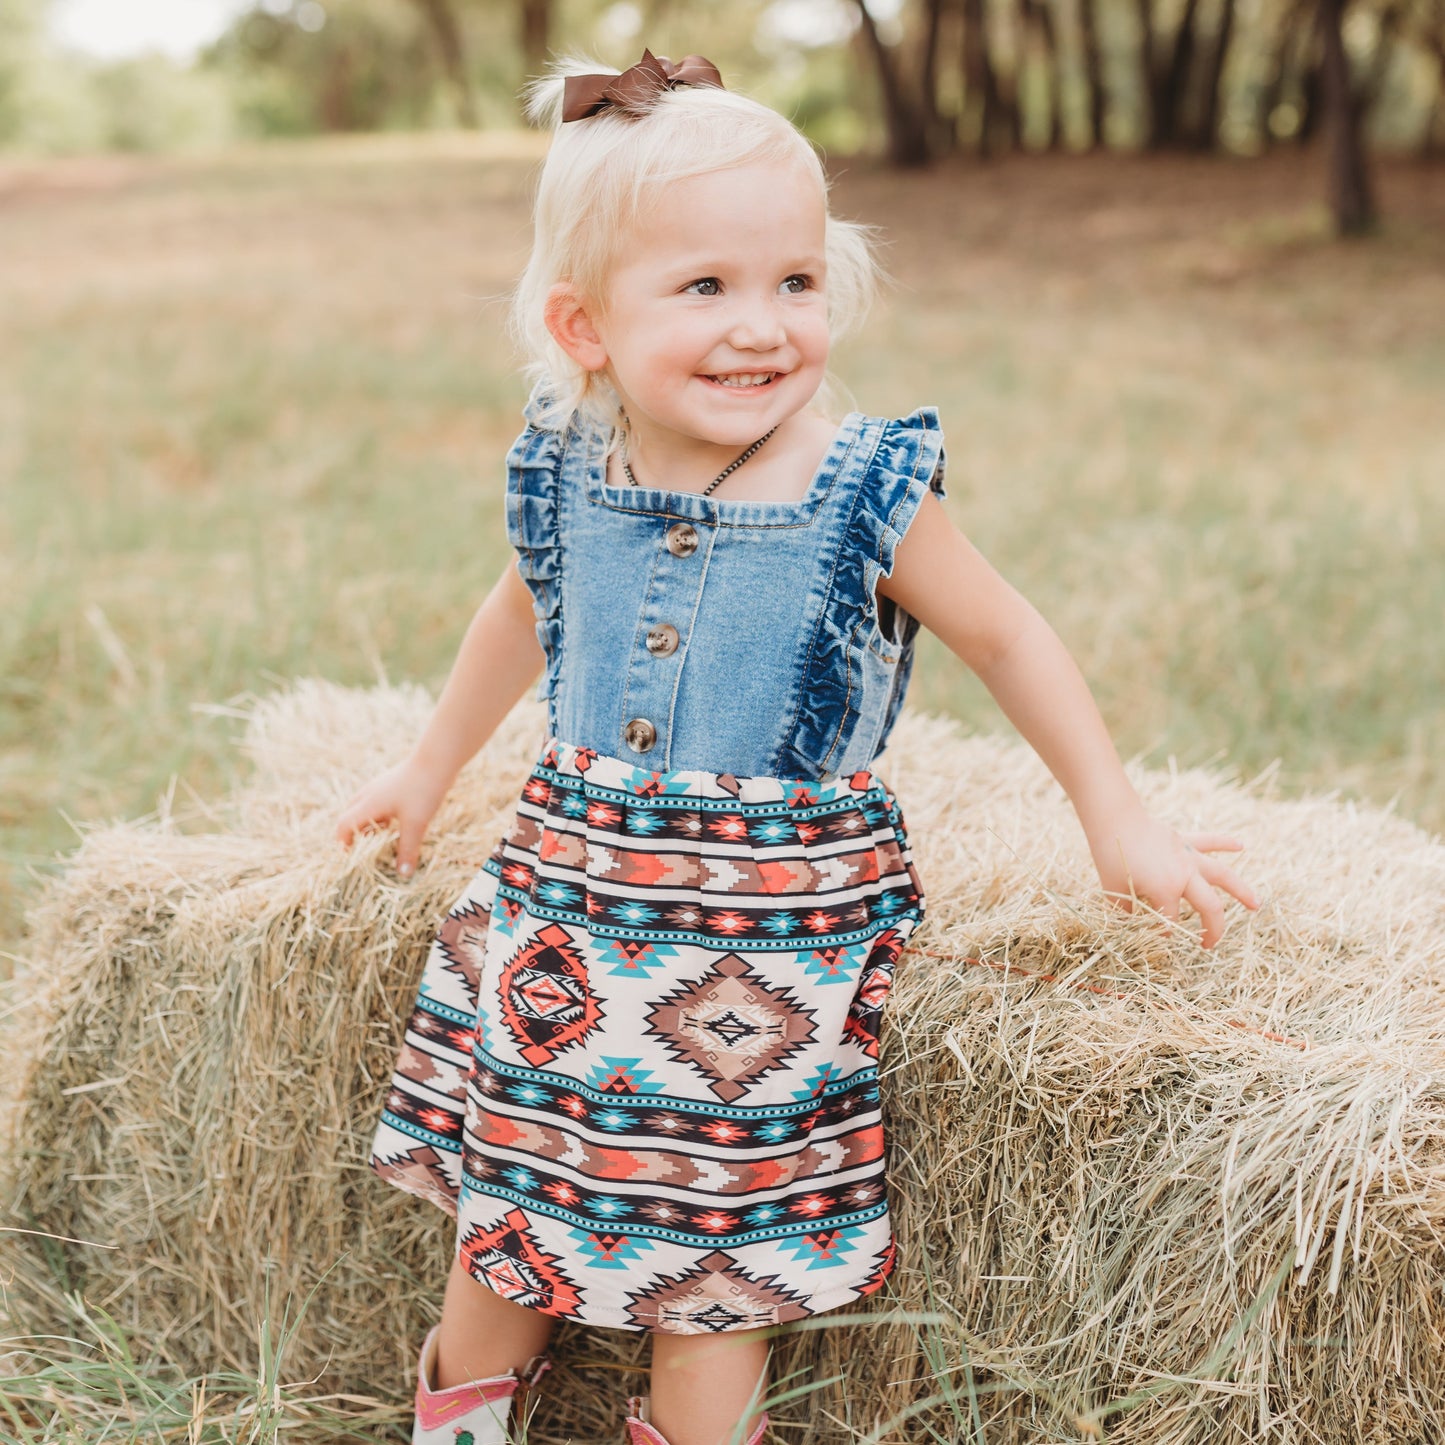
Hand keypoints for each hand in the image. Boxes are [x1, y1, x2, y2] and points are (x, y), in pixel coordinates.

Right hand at [335, 755, 452, 877]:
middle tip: (366, 850)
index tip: (350, 858)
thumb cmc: (423, 790)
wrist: (437, 760)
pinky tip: (397, 821)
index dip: (343, 843)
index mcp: (368, 804)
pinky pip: (376, 801)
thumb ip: (408, 849)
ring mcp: (379, 786)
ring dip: (368, 824)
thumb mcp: (416, 823)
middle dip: (354, 834)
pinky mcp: (391, 782)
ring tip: (383, 837)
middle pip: (350, 815)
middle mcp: (369, 794)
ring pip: (363, 807)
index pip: (344, 825)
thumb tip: (403, 874)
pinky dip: (379, 814)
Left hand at [1085, 808, 1259, 948]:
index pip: (1171, 920)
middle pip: (1210, 906)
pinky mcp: (1185, 842)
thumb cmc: (1111, 856)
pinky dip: (1225, 842)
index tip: (1154, 936)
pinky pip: (1209, 842)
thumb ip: (1128, 913)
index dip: (1163, 933)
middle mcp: (1185, 875)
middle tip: (1211, 945)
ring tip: (1257, 905)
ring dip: (1241, 890)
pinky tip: (1240, 845)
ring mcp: (1188, 857)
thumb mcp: (1114, 892)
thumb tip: (1134, 927)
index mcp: (1167, 890)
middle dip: (1214, 928)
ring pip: (1222, 875)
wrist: (1115, 820)